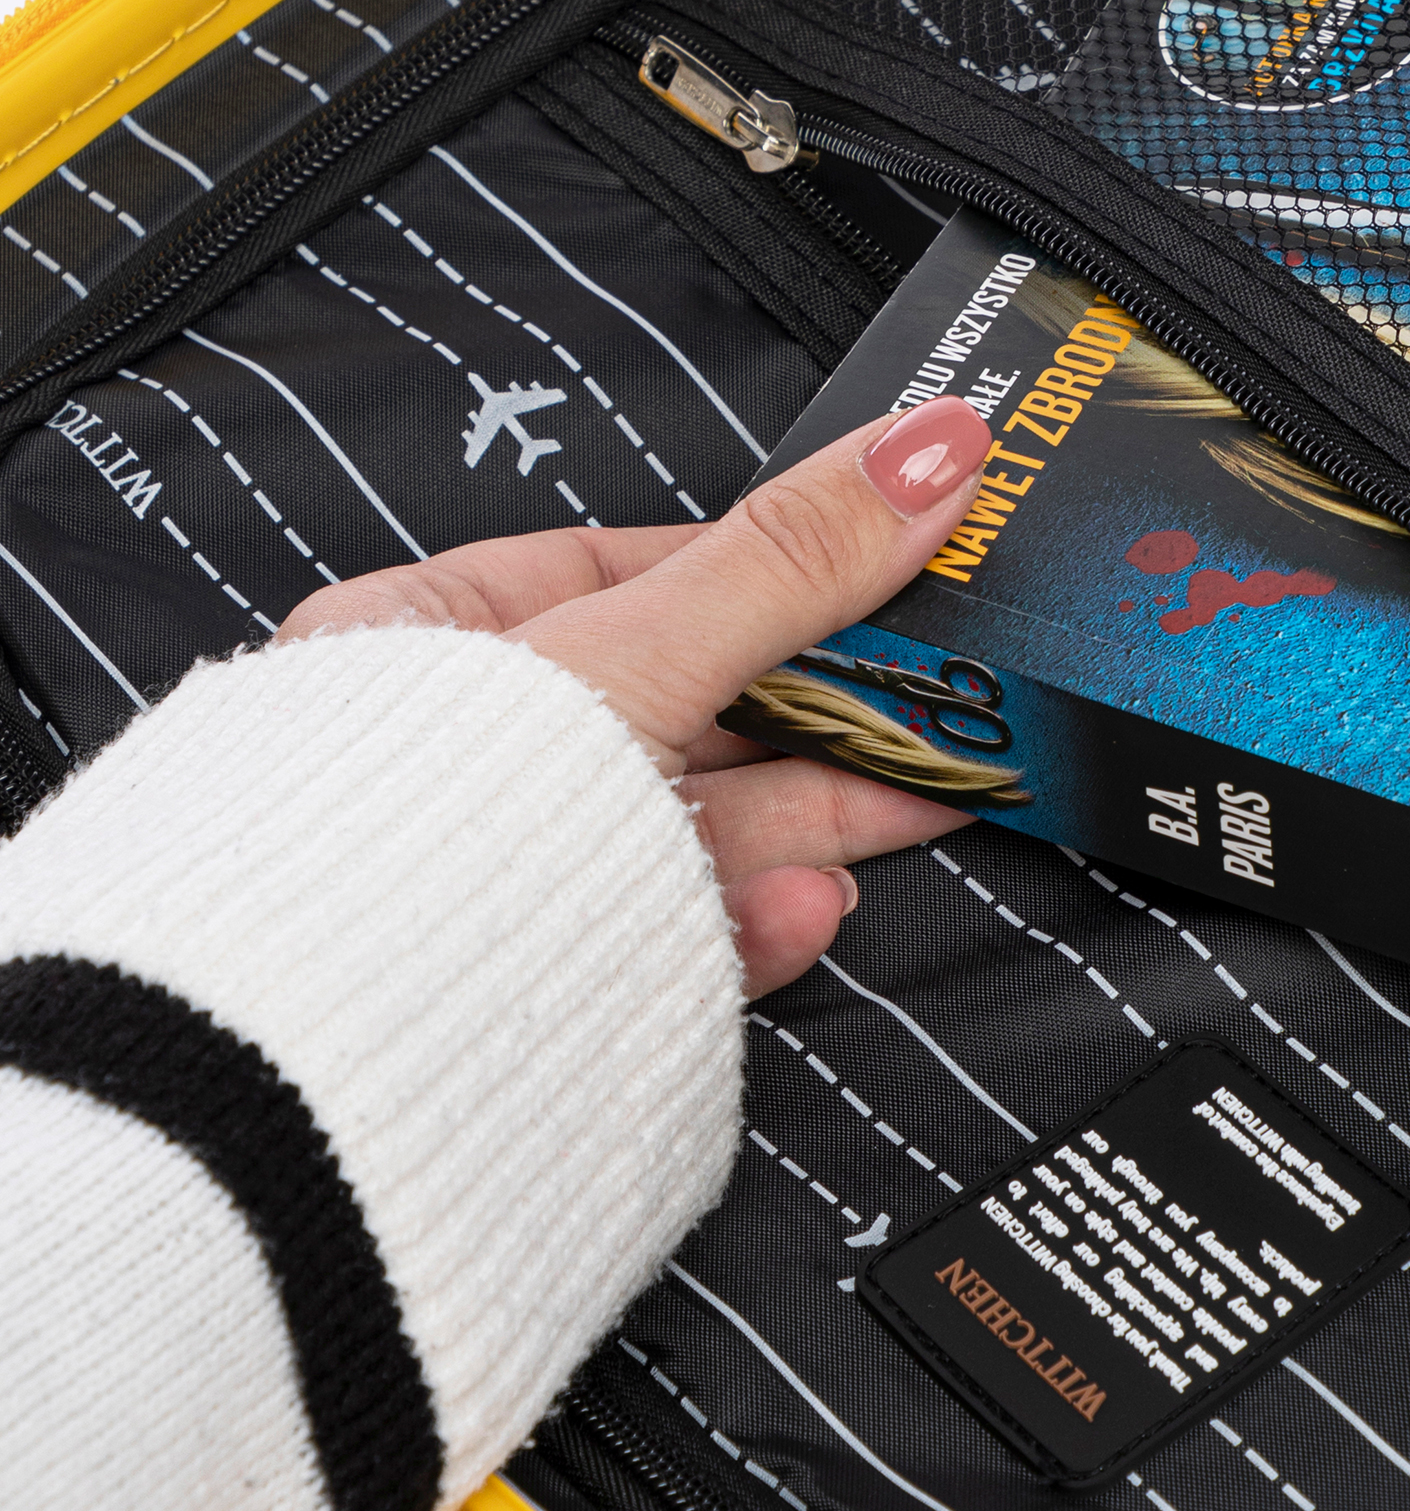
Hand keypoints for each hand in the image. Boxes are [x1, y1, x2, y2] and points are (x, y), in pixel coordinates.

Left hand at [275, 398, 993, 997]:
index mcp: (424, 640)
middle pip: (682, 707)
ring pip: (692, 828)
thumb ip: (788, 561)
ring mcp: (500, 879)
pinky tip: (811, 909)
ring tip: (933, 795)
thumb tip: (929, 446)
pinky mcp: (543, 987)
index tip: (877, 562)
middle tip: (947, 689)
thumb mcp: (642, 653)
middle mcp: (452, 759)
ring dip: (820, 814)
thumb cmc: (435, 823)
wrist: (360, 1063)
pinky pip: (666, 936)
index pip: (621, 576)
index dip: (762, 567)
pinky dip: (752, 922)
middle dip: (826, 705)